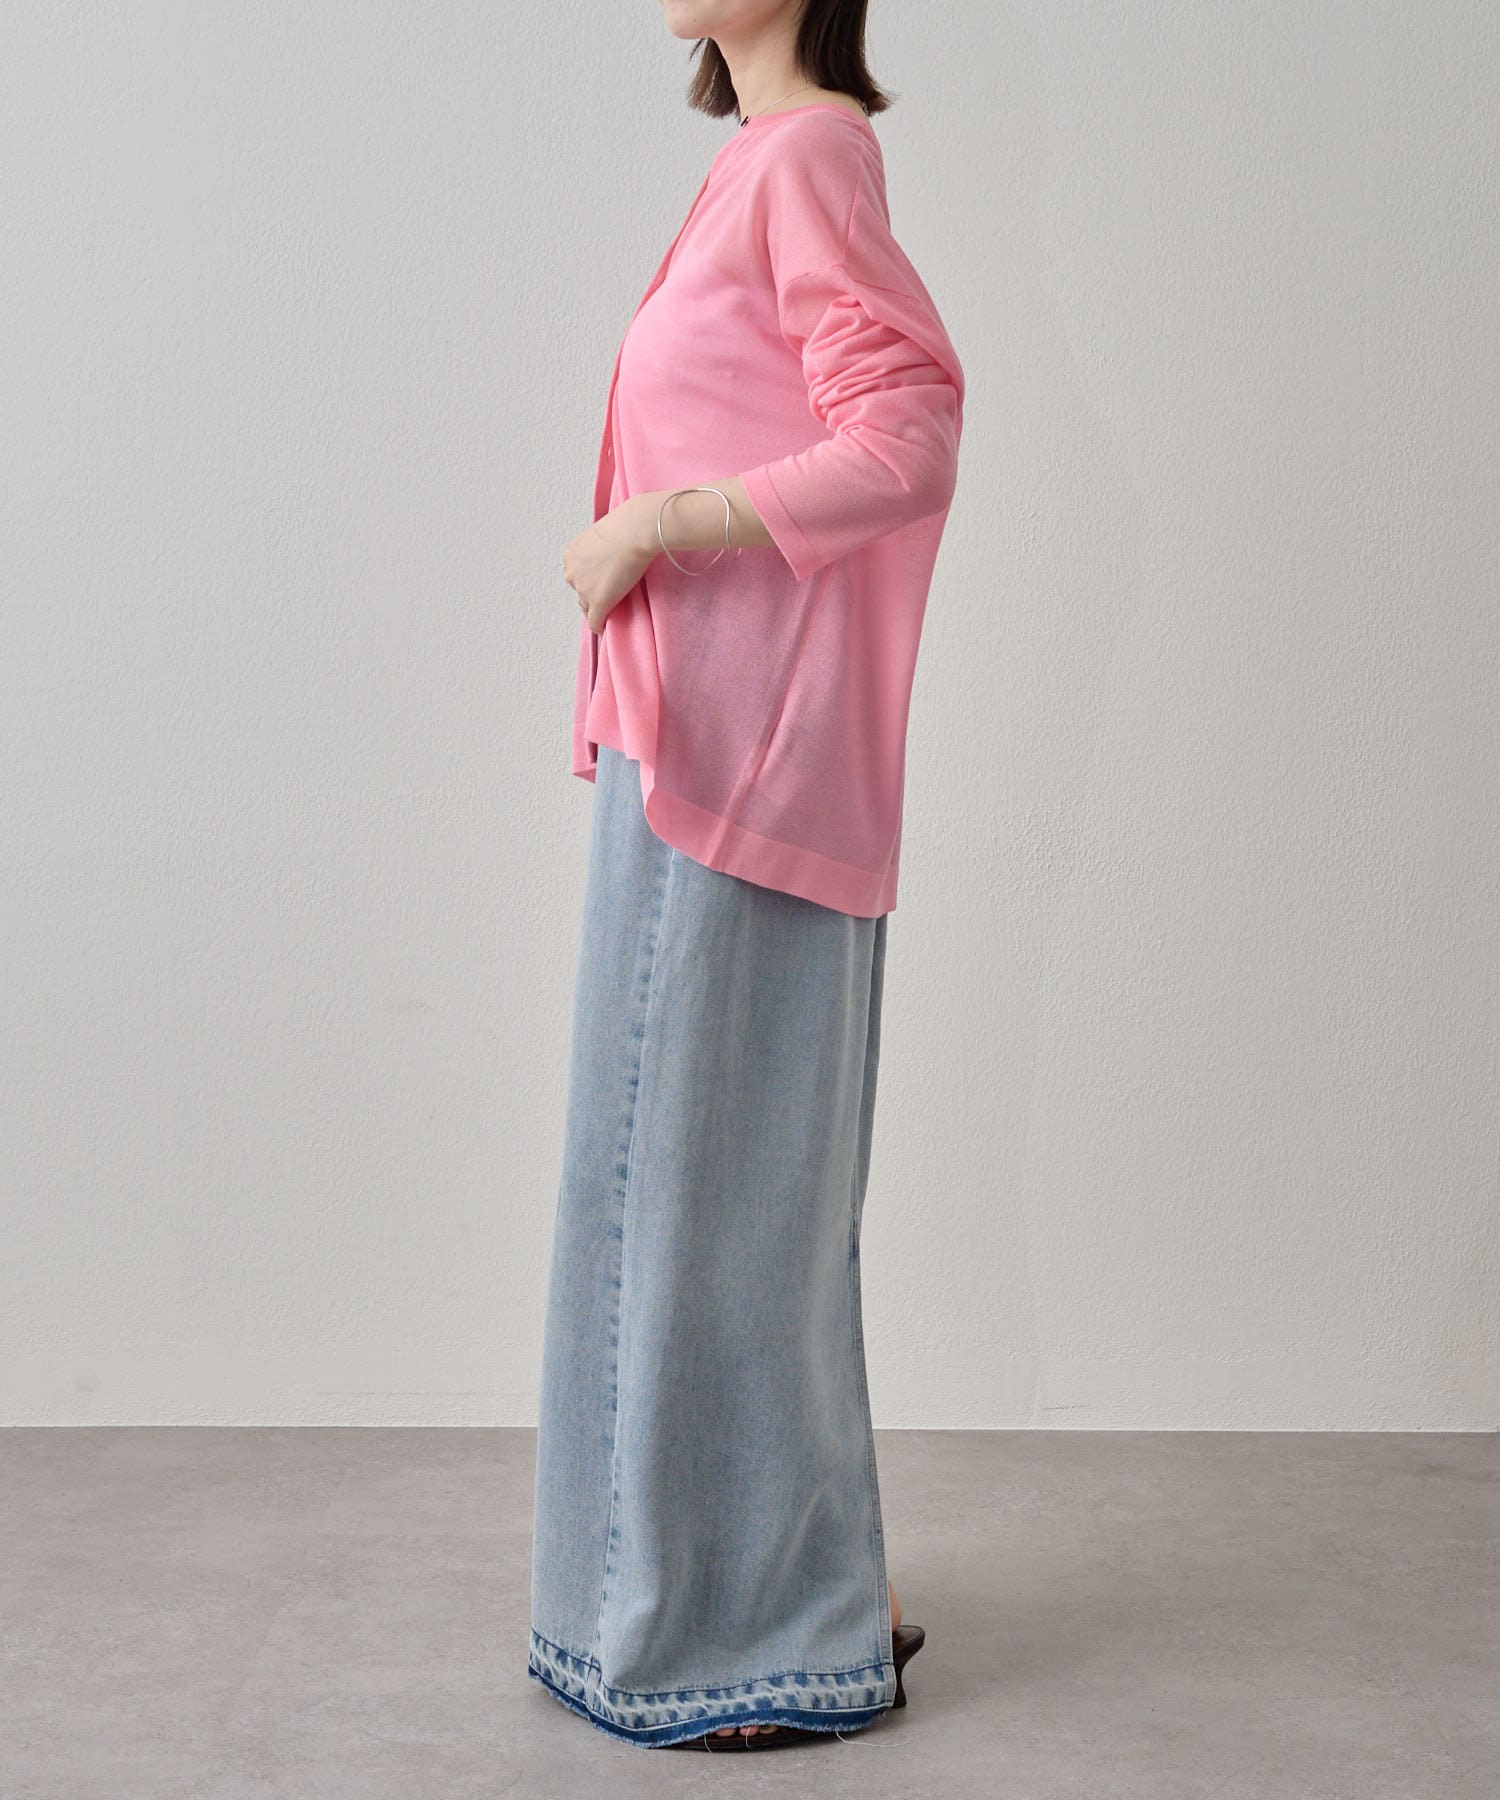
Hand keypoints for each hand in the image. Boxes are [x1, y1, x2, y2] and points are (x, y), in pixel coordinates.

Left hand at [563, 497, 655, 635]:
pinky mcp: (598, 602)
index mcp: (570, 555)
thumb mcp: (601, 535)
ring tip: (612, 605)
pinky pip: (595, 622)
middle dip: (592, 594)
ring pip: (588, 607)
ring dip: (598, 607)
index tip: (600, 582)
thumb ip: (597, 551)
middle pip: (580, 592)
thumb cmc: (625, 526)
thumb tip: (606, 560)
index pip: (576, 576)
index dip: (589, 580)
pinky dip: (599, 626)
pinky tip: (605, 627)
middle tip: (609, 592)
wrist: (635, 532)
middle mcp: (572, 573)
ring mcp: (584, 589)